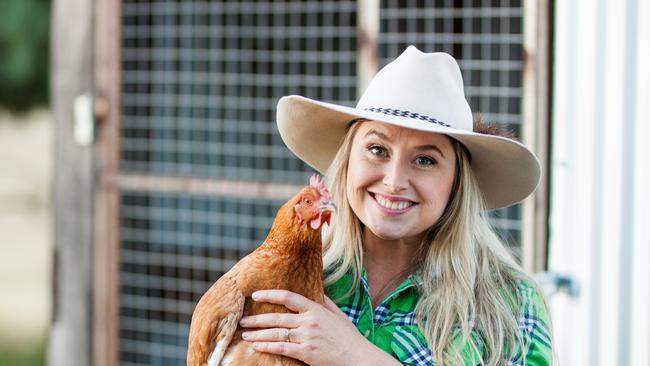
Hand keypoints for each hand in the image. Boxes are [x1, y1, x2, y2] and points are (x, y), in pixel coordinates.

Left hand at [238, 290, 397, 365]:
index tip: (256, 295)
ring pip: (276, 333)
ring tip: (245, 335)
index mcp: (316, 309)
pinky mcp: (305, 353)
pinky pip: (281, 348)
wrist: (358, 357)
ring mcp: (307, 337)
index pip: (288, 297)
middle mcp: (309, 321)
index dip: (270, 294)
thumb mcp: (338, 315)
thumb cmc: (349, 337)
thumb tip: (317, 289)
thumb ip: (325, 302)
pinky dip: (267, 346)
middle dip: (257, 319)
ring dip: (258, 334)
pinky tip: (257, 346)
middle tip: (243, 321)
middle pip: (277, 318)